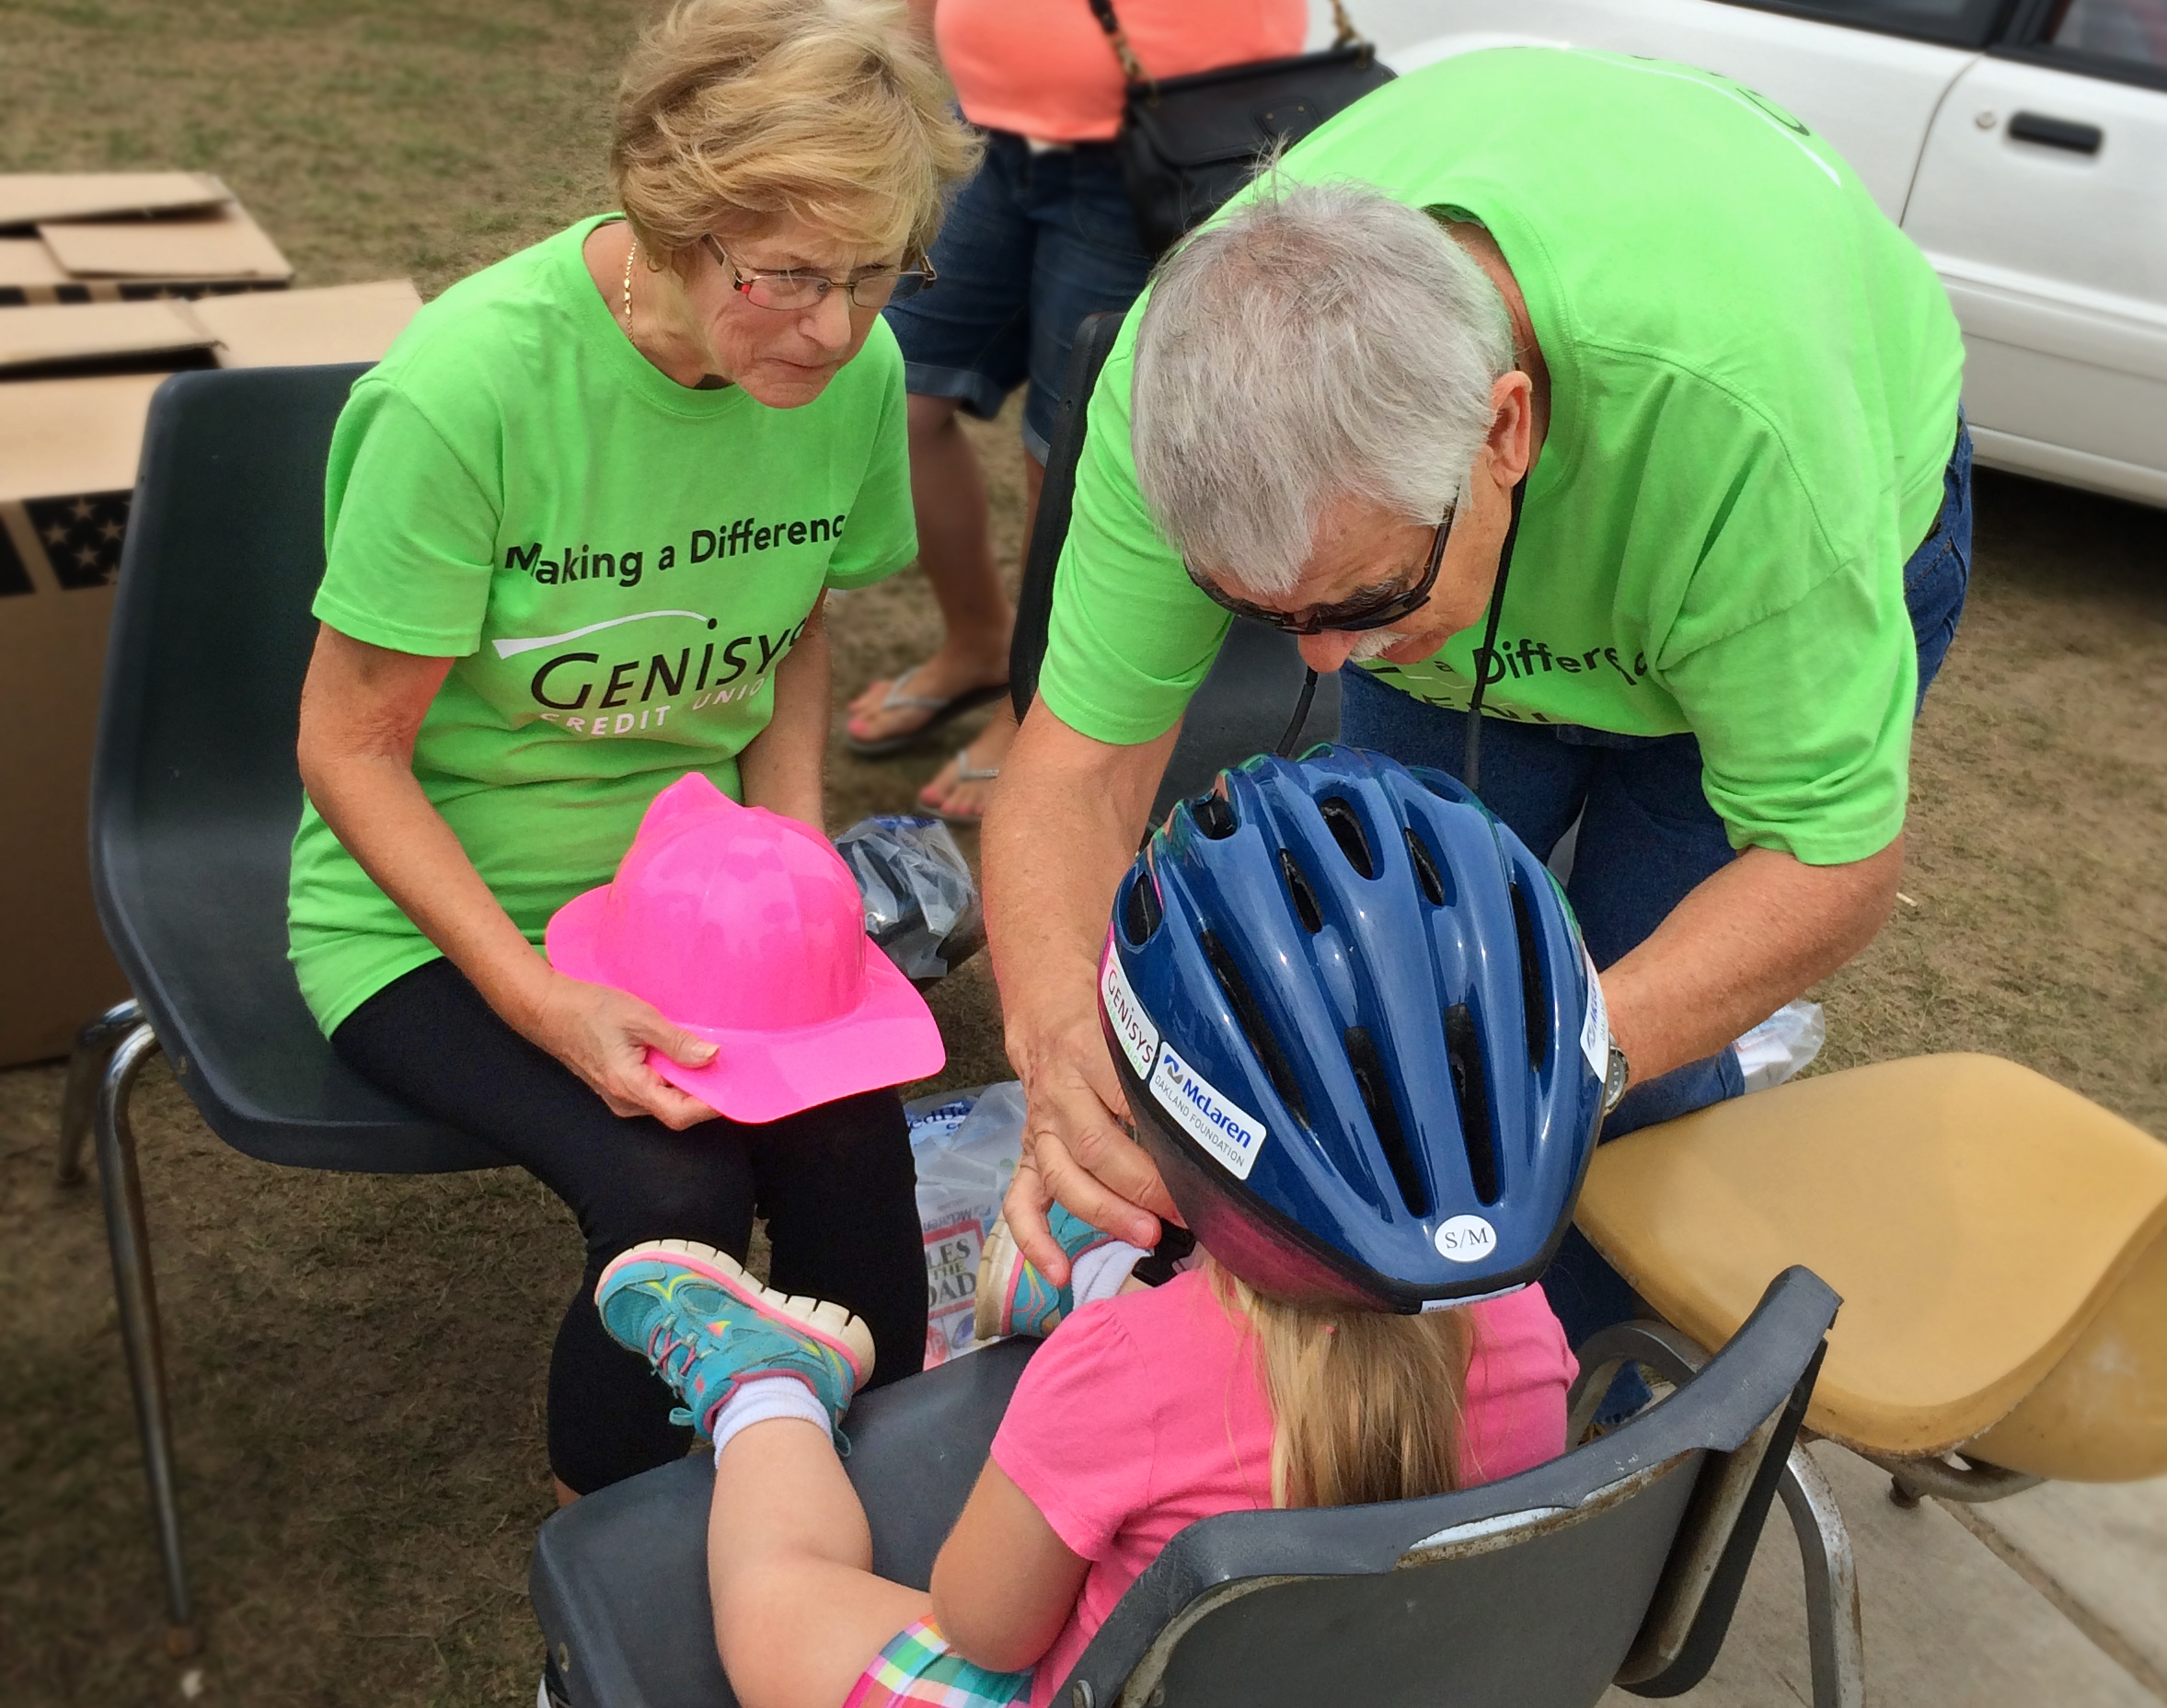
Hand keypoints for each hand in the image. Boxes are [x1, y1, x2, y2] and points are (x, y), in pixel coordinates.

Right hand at [519, 973, 722, 1129]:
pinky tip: (682, 1055)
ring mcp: (619, 1097)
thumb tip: (712, 1058)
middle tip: (729, 1066)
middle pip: (676, 1110)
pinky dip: (672, 1077)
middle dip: (704, 1092)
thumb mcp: (639, 1019)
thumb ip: (676, 1041)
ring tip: (708, 1056)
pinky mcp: (617, 1086)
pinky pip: (653, 1090)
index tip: (736, 1086)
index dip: (711, 1105)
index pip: (680, 1114)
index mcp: (630, 1088)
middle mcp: (625, 1102)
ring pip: (665, 1100)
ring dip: (688, 1083)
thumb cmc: (590, 1010)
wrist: (548, 1009)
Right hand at [1002, 1013, 1177, 1284]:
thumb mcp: (1135, 1016)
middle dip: (1143, 1186)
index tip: (1201, 1167)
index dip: (1162, 1139)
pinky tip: (1059, 1273)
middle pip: (1096, 1146)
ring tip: (1148, 1236)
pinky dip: (1034, 1241)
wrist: (1045, 1009)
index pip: (1126, 1098)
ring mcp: (1039, 1128)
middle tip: (1186, 1211)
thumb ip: (1166, 1049)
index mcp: (1087, 1051)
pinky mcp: (1027, 1155)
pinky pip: (1021, 1203)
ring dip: (1106, 1213)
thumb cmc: (1102, 1016)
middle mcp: (1059, 1093)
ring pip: (1063, 1178)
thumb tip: (1229, 1084)